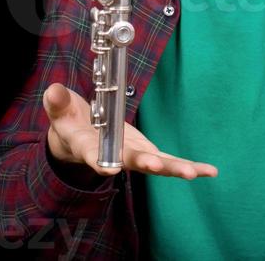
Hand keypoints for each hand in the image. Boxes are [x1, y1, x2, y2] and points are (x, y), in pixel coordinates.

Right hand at [43, 82, 218, 179]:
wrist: (77, 140)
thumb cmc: (69, 123)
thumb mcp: (60, 112)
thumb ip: (57, 103)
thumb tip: (54, 91)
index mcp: (88, 146)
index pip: (93, 155)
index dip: (101, 161)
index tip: (108, 168)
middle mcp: (113, 155)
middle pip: (131, 161)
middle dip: (146, 162)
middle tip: (158, 166)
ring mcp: (132, 154)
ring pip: (156, 163)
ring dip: (175, 168)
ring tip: (196, 173)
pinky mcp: (146, 151)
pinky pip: (168, 160)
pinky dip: (188, 166)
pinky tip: (210, 171)